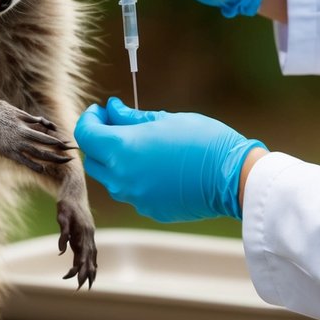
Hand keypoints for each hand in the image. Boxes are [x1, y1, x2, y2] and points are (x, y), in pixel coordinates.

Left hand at [73, 98, 265, 221]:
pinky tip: (157, 167)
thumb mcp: (165, 120)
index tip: (101, 111)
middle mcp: (121, 178)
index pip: (85, 134)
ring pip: (111, 179)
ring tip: (140, 147)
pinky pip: (132, 193)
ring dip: (116, 162)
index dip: (90, 119)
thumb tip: (112, 109)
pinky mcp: (149, 209)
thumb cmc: (203, 141)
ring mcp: (135, 197)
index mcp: (121, 150)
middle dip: (99, 141)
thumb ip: (131, 117)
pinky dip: (135, 179)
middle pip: (93, 160)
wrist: (233, 177)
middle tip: (117, 125)